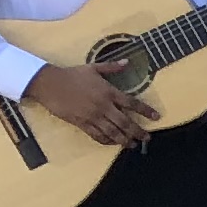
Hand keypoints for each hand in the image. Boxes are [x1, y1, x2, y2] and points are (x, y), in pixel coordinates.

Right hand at [26, 63, 157, 145]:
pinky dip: (106, 140)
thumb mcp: (93, 67)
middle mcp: (103, 105)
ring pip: (112, 131)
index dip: (145, 110)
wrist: (49, 84)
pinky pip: (96, 135)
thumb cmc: (72, 74)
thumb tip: (128, 62)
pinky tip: (113, 143)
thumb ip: (112, 67)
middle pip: (125, 122)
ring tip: (132, 145)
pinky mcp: (81, 123)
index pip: (132, 103)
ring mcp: (92, 116)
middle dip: (138, 131)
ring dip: (124, 140)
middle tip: (147, 138)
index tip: (156, 117)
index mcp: (108, 91)